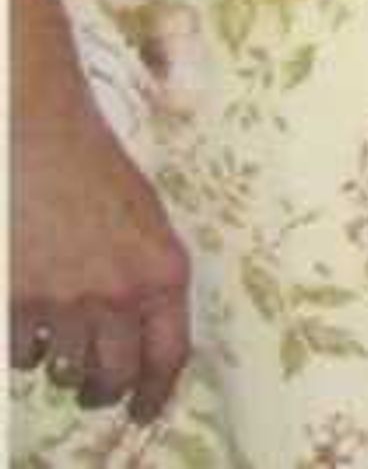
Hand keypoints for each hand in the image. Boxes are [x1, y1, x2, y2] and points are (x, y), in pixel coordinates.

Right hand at [10, 88, 192, 420]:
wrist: (42, 141)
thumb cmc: (100, 175)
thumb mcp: (149, 224)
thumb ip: (150, 280)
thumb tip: (145, 334)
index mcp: (163, 273)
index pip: (168, 357)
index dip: (155, 393)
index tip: (144, 410)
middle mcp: (118, 294)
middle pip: (113, 376)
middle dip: (104, 390)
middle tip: (96, 390)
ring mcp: (63, 301)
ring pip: (64, 369)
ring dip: (64, 367)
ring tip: (63, 350)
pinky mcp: (15, 302)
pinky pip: (21, 354)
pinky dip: (25, 351)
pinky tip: (30, 329)